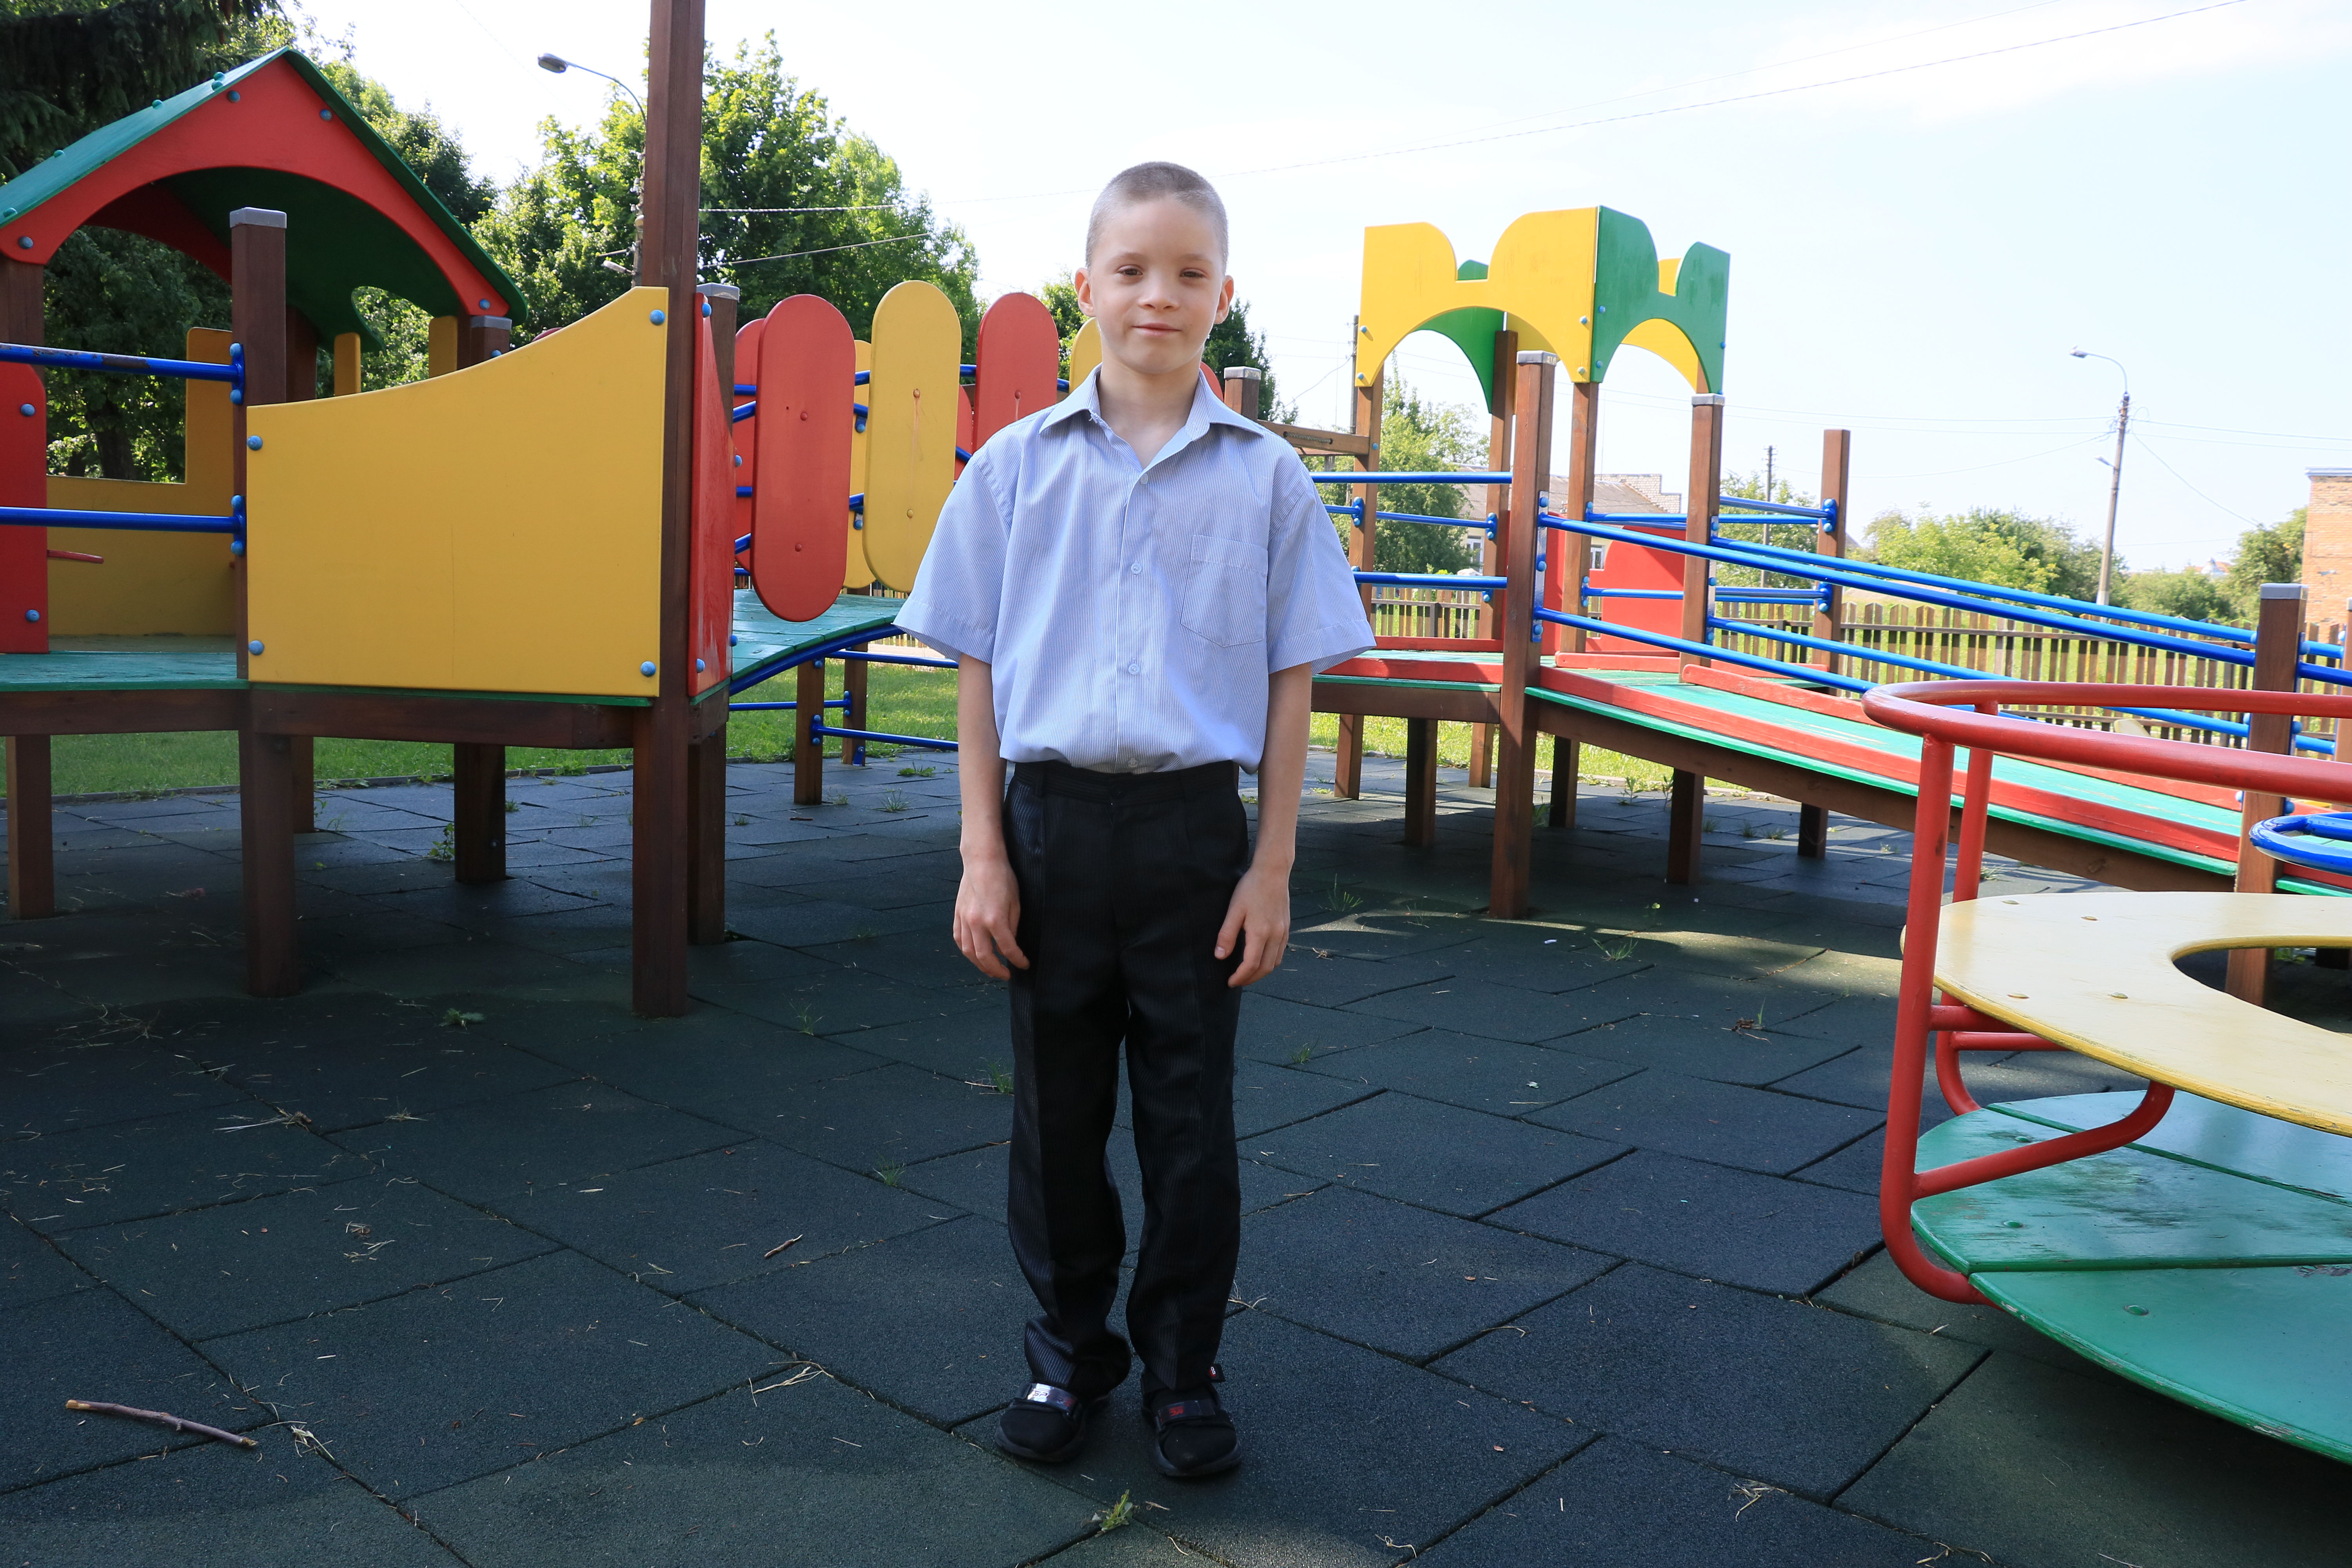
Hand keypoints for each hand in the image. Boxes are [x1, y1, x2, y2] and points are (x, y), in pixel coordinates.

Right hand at [953, 854, 1028, 980]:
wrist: (982, 861)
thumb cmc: (1003, 879)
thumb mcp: (1016, 903)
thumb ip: (1012, 927)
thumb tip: (1009, 945)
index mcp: (995, 919)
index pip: (1008, 949)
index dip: (1017, 960)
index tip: (1024, 965)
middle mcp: (977, 923)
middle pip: (985, 957)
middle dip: (996, 970)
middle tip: (1006, 975)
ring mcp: (964, 919)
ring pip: (968, 952)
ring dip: (980, 965)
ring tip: (991, 968)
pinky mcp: (957, 914)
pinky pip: (959, 939)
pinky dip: (967, 950)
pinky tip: (975, 954)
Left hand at [1214, 863, 1290, 987]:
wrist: (1273, 872)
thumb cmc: (1250, 888)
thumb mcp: (1234, 910)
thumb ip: (1227, 934)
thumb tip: (1220, 956)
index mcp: (1261, 933)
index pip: (1251, 965)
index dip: (1240, 977)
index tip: (1230, 982)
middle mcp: (1275, 935)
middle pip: (1265, 968)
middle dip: (1251, 979)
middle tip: (1237, 981)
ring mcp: (1283, 932)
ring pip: (1275, 962)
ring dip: (1262, 972)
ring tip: (1248, 973)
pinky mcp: (1287, 927)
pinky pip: (1280, 952)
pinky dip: (1271, 961)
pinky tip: (1261, 958)